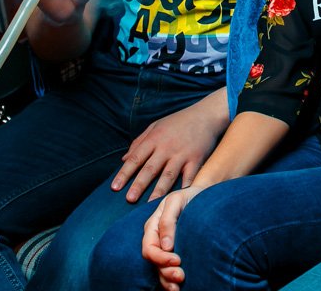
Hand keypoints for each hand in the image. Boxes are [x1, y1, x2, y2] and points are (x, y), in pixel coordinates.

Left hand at [111, 92, 229, 202]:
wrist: (206, 114)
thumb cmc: (179, 121)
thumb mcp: (156, 125)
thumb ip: (139, 142)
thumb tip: (123, 159)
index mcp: (154, 138)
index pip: (136, 158)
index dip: (124, 173)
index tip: (114, 188)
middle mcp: (167, 147)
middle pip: (150, 168)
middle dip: (139, 185)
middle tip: (129, 199)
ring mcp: (182, 154)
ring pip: (168, 175)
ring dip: (159, 191)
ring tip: (150, 205)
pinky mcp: (197, 159)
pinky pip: (189, 176)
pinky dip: (185, 187)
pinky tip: (179, 198)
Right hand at [142, 185, 203, 290]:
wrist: (204, 196)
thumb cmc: (189, 196)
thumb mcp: (176, 201)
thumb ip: (167, 221)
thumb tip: (165, 246)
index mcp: (152, 227)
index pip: (149, 248)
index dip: (160, 258)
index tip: (176, 260)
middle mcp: (157, 240)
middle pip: (154, 262)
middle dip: (166, 272)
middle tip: (181, 276)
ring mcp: (165, 248)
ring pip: (160, 270)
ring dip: (168, 280)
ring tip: (179, 284)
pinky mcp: (175, 253)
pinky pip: (168, 270)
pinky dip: (171, 281)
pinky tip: (179, 287)